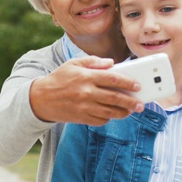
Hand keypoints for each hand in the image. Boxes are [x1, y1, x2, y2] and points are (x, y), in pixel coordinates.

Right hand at [30, 56, 144, 125]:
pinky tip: (113, 114)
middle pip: (115, 97)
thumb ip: (93, 62)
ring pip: (110, 111)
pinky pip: (100, 120)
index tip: (138, 85)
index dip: (128, 82)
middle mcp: (86, 92)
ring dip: (123, 112)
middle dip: (131, 101)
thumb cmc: (59, 79)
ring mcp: (84, 107)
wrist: (41, 99)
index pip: (113, 78)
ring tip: (131, 110)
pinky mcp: (81, 118)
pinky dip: (109, 118)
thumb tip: (111, 63)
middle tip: (141, 104)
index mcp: (86, 76)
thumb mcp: (73, 64)